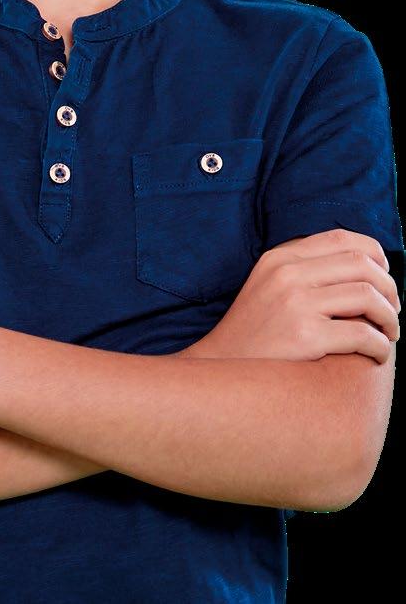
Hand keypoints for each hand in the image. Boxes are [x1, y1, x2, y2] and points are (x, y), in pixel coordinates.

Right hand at [184, 228, 400, 363]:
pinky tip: (377, 355)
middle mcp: (287, 273)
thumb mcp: (268, 287)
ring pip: (368, 295)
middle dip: (389, 288)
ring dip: (390, 317)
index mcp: (279, 257)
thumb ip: (304, 271)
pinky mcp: (305, 336)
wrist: (220, 371)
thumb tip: (364, 269)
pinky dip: (380, 345)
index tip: (384, 277)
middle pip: (361, 264)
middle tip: (393, 312)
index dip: (374, 255)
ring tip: (389, 334)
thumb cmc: (253, 334)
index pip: (342, 237)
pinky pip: (363, 334)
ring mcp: (295, 303)